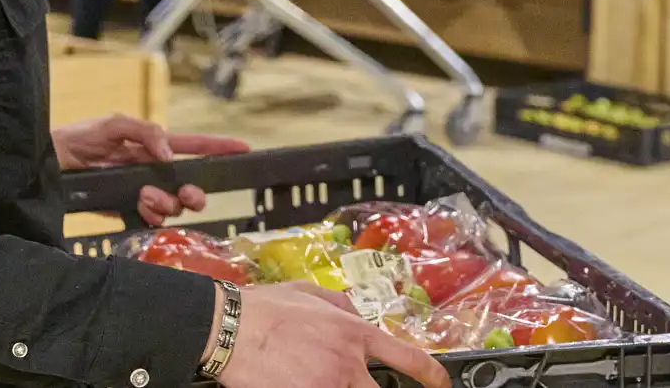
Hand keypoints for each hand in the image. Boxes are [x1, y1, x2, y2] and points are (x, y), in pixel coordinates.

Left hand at [51, 113, 248, 226]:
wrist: (54, 163)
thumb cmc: (82, 137)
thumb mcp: (115, 124)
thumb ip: (145, 132)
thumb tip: (167, 153)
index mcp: (155, 146)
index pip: (194, 147)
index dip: (219, 148)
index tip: (244, 149)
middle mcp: (154, 172)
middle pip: (191, 187)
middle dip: (195, 193)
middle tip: (187, 194)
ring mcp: (143, 192)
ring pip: (173, 206)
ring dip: (165, 202)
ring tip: (144, 194)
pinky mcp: (128, 210)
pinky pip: (153, 219)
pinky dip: (151, 215)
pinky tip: (139, 205)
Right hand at [217, 282, 448, 387]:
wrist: (231, 329)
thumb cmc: (263, 309)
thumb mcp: (307, 291)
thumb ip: (338, 302)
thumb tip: (355, 309)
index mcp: (352, 330)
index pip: (407, 356)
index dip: (431, 374)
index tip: (439, 382)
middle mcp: (347, 361)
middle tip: (346, 379)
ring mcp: (330, 384)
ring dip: (336, 386)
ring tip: (309, 372)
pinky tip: (296, 381)